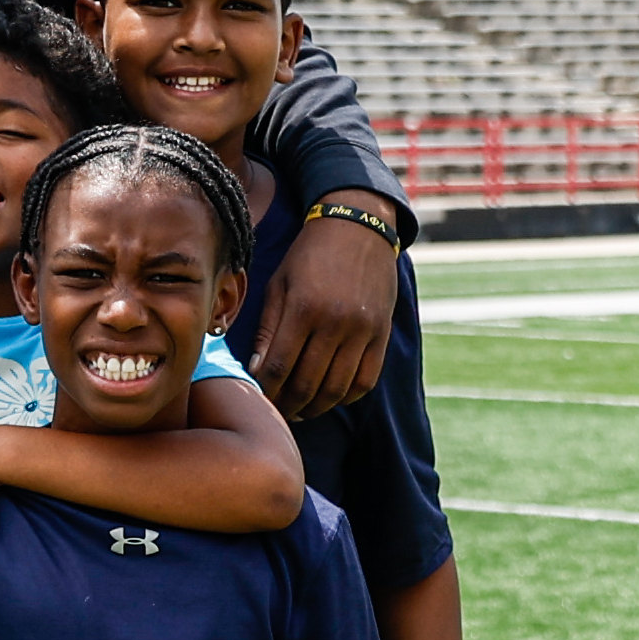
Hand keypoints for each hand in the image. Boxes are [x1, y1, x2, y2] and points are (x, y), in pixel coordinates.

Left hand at [251, 205, 397, 420]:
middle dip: (287, 405)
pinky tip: (330, 396)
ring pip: (337, 389)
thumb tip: (256, 371)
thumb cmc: (309, 255)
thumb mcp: (278, 284)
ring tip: (300, 409)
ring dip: (315, 407)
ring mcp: (363, 331)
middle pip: (307, 384)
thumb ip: (267, 328)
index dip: (265, 390)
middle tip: (277, 411)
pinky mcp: (382, 335)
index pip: (278, 367)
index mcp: (304, 309)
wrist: (358, 228)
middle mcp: (335, 323)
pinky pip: (366, 380)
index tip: (257, 398)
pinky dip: (346, 396)